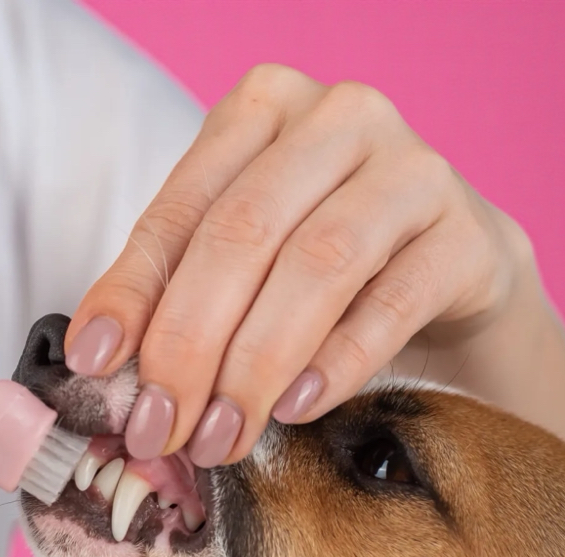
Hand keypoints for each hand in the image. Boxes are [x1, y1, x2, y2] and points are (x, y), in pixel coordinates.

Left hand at [64, 64, 564, 462]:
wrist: (451, 281)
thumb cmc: (328, 273)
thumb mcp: (242, 269)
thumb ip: (174, 294)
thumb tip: (96, 359)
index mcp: (262, 111)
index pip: (180, 211)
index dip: (131, 295)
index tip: (95, 367)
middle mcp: (339, 119)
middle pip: (242, 234)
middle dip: (189, 344)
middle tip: (160, 427)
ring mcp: (413, 170)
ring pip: (315, 265)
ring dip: (254, 365)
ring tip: (220, 437)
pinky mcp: (469, 237)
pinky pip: (393, 302)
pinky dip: (335, 363)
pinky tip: (294, 410)